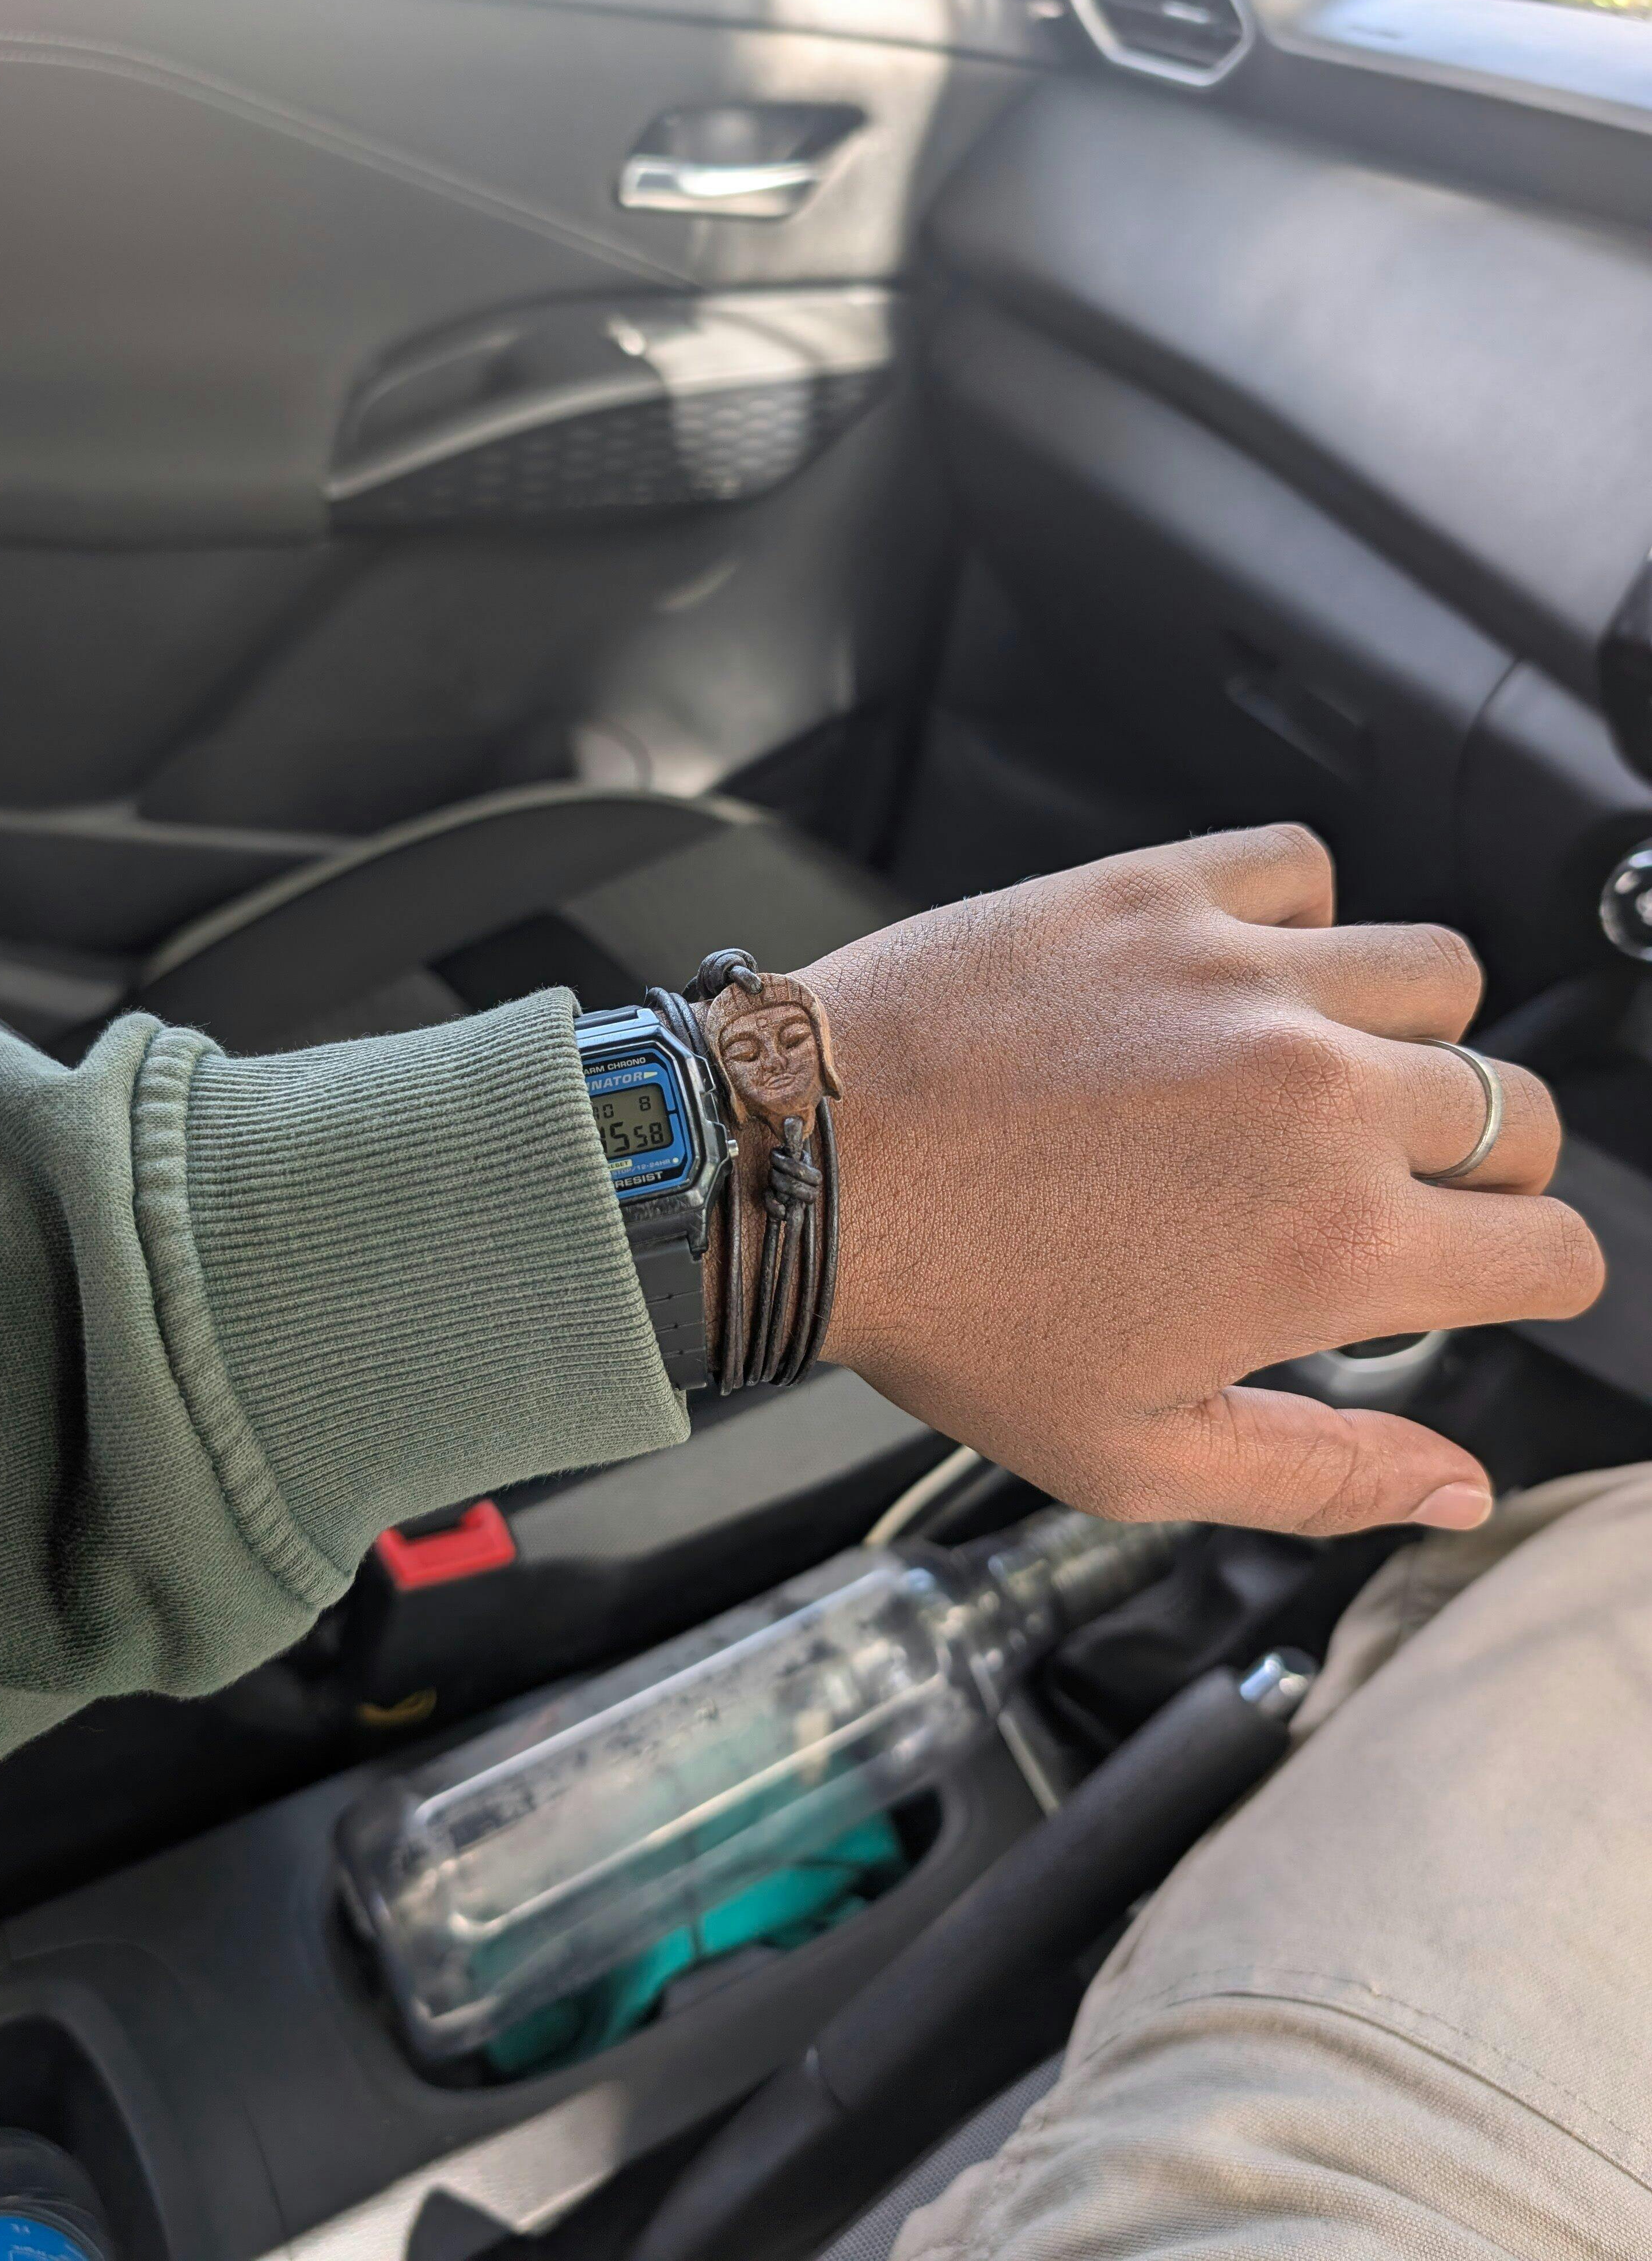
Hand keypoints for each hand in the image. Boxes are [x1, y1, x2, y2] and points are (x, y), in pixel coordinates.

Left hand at [805, 825, 1602, 1536]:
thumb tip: (1458, 1486)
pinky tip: (1238, 980)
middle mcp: (1315, 1095)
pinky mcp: (1160, 895)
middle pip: (1516, 1112)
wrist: (803, 1174)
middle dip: (1477, 1167)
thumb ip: (1322, 1477)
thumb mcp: (1133, 1456)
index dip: (1531, 1275)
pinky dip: (1297, 916)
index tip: (1478, 1271)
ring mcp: (1243, 978)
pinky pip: (1305, 868)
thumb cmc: (950, 1318)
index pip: (1551, 1249)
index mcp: (1328, 1245)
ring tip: (1318, 1075)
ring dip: (1407, 1034)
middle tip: (1381, 1189)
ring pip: (1438, 975)